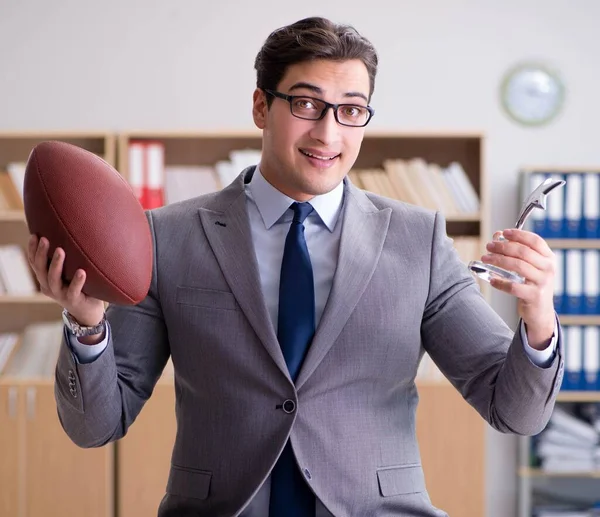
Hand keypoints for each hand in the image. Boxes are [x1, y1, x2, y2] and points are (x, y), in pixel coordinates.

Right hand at [27, 235, 105, 326]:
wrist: (88, 311)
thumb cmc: (78, 287)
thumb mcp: (67, 273)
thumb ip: (66, 260)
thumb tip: (70, 234)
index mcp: (45, 279)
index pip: (35, 263)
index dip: (32, 249)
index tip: (35, 235)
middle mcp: (49, 286)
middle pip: (40, 269)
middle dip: (41, 253)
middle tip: (45, 239)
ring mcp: (60, 294)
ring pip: (53, 279)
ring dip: (56, 264)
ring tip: (61, 250)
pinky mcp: (73, 300)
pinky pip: (73, 290)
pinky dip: (77, 281)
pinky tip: (82, 271)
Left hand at [480, 228, 555, 348]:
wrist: (541, 311)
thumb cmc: (532, 285)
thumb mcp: (531, 267)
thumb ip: (517, 251)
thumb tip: (497, 235)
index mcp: (549, 258)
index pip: (535, 241)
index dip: (519, 234)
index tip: (503, 232)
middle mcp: (548, 268)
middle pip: (523, 252)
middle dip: (503, 246)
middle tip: (489, 246)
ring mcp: (543, 282)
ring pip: (517, 266)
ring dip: (498, 260)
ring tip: (485, 258)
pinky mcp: (535, 295)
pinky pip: (513, 286)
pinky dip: (500, 282)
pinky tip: (491, 280)